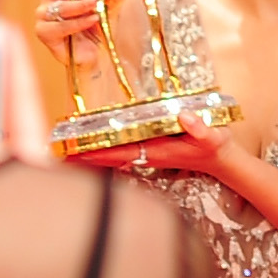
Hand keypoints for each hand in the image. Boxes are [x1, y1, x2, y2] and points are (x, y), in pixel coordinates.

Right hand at [31, 0, 112, 76]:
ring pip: (60, 6)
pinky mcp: (44, 32)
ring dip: (80, 3)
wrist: (93, 56)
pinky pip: (61, 26)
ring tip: (97, 3)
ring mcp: (44, 15)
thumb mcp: (110, 9)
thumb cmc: (97, 29)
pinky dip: (78, 23)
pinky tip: (93, 19)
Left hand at [70, 127, 231, 179]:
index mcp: (157, 152)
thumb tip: (184, 115)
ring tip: (64, 154)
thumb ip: (201, 127)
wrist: (221, 161)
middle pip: (108, 159)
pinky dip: (102, 153)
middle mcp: (147, 156)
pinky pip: (120, 154)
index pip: (121, 153)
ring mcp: (147, 155)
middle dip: (84, 158)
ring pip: (112, 158)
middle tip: (56, 154)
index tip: (76, 152)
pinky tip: (89, 149)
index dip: (98, 153)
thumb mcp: (213, 136)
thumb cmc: (216, 148)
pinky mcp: (149, 152)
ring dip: (89, 156)